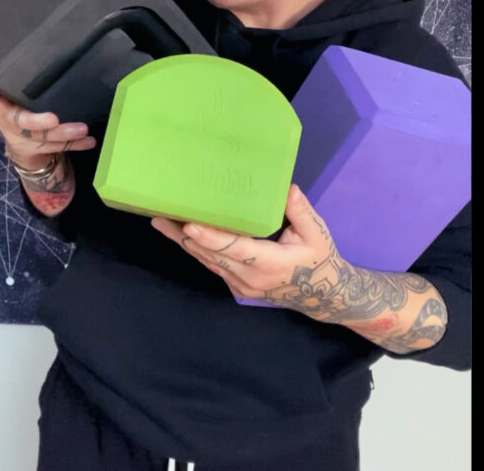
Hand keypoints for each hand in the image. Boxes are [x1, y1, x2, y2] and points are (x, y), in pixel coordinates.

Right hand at [0, 84, 95, 168]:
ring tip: (84, 130)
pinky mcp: (42, 148)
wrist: (16, 134)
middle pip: (30, 129)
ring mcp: (29, 140)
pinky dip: (76, 145)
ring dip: (66, 136)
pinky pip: (60, 147)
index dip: (25, 117)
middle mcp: (15, 128)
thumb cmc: (14, 104)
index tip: (45, 118)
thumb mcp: (4, 94)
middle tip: (57, 120)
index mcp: (5, 111)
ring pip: (47, 140)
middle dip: (45, 126)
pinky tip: (90, 141)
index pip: (11, 113)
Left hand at [151, 184, 346, 310]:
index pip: (236, 249)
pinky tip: (180, 235)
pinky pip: (212, 266)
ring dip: (185, 242)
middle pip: (212, 255)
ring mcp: (241, 286)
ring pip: (207, 261)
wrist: (322, 294)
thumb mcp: (317, 234)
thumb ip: (300, 211)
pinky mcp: (236, 287)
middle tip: (161, 215)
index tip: (189, 225)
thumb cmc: (319, 259)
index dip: (211, 238)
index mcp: (270, 264)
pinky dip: (197, 249)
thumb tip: (286, 189)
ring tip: (162, 222)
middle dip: (186, 236)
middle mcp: (250, 278)